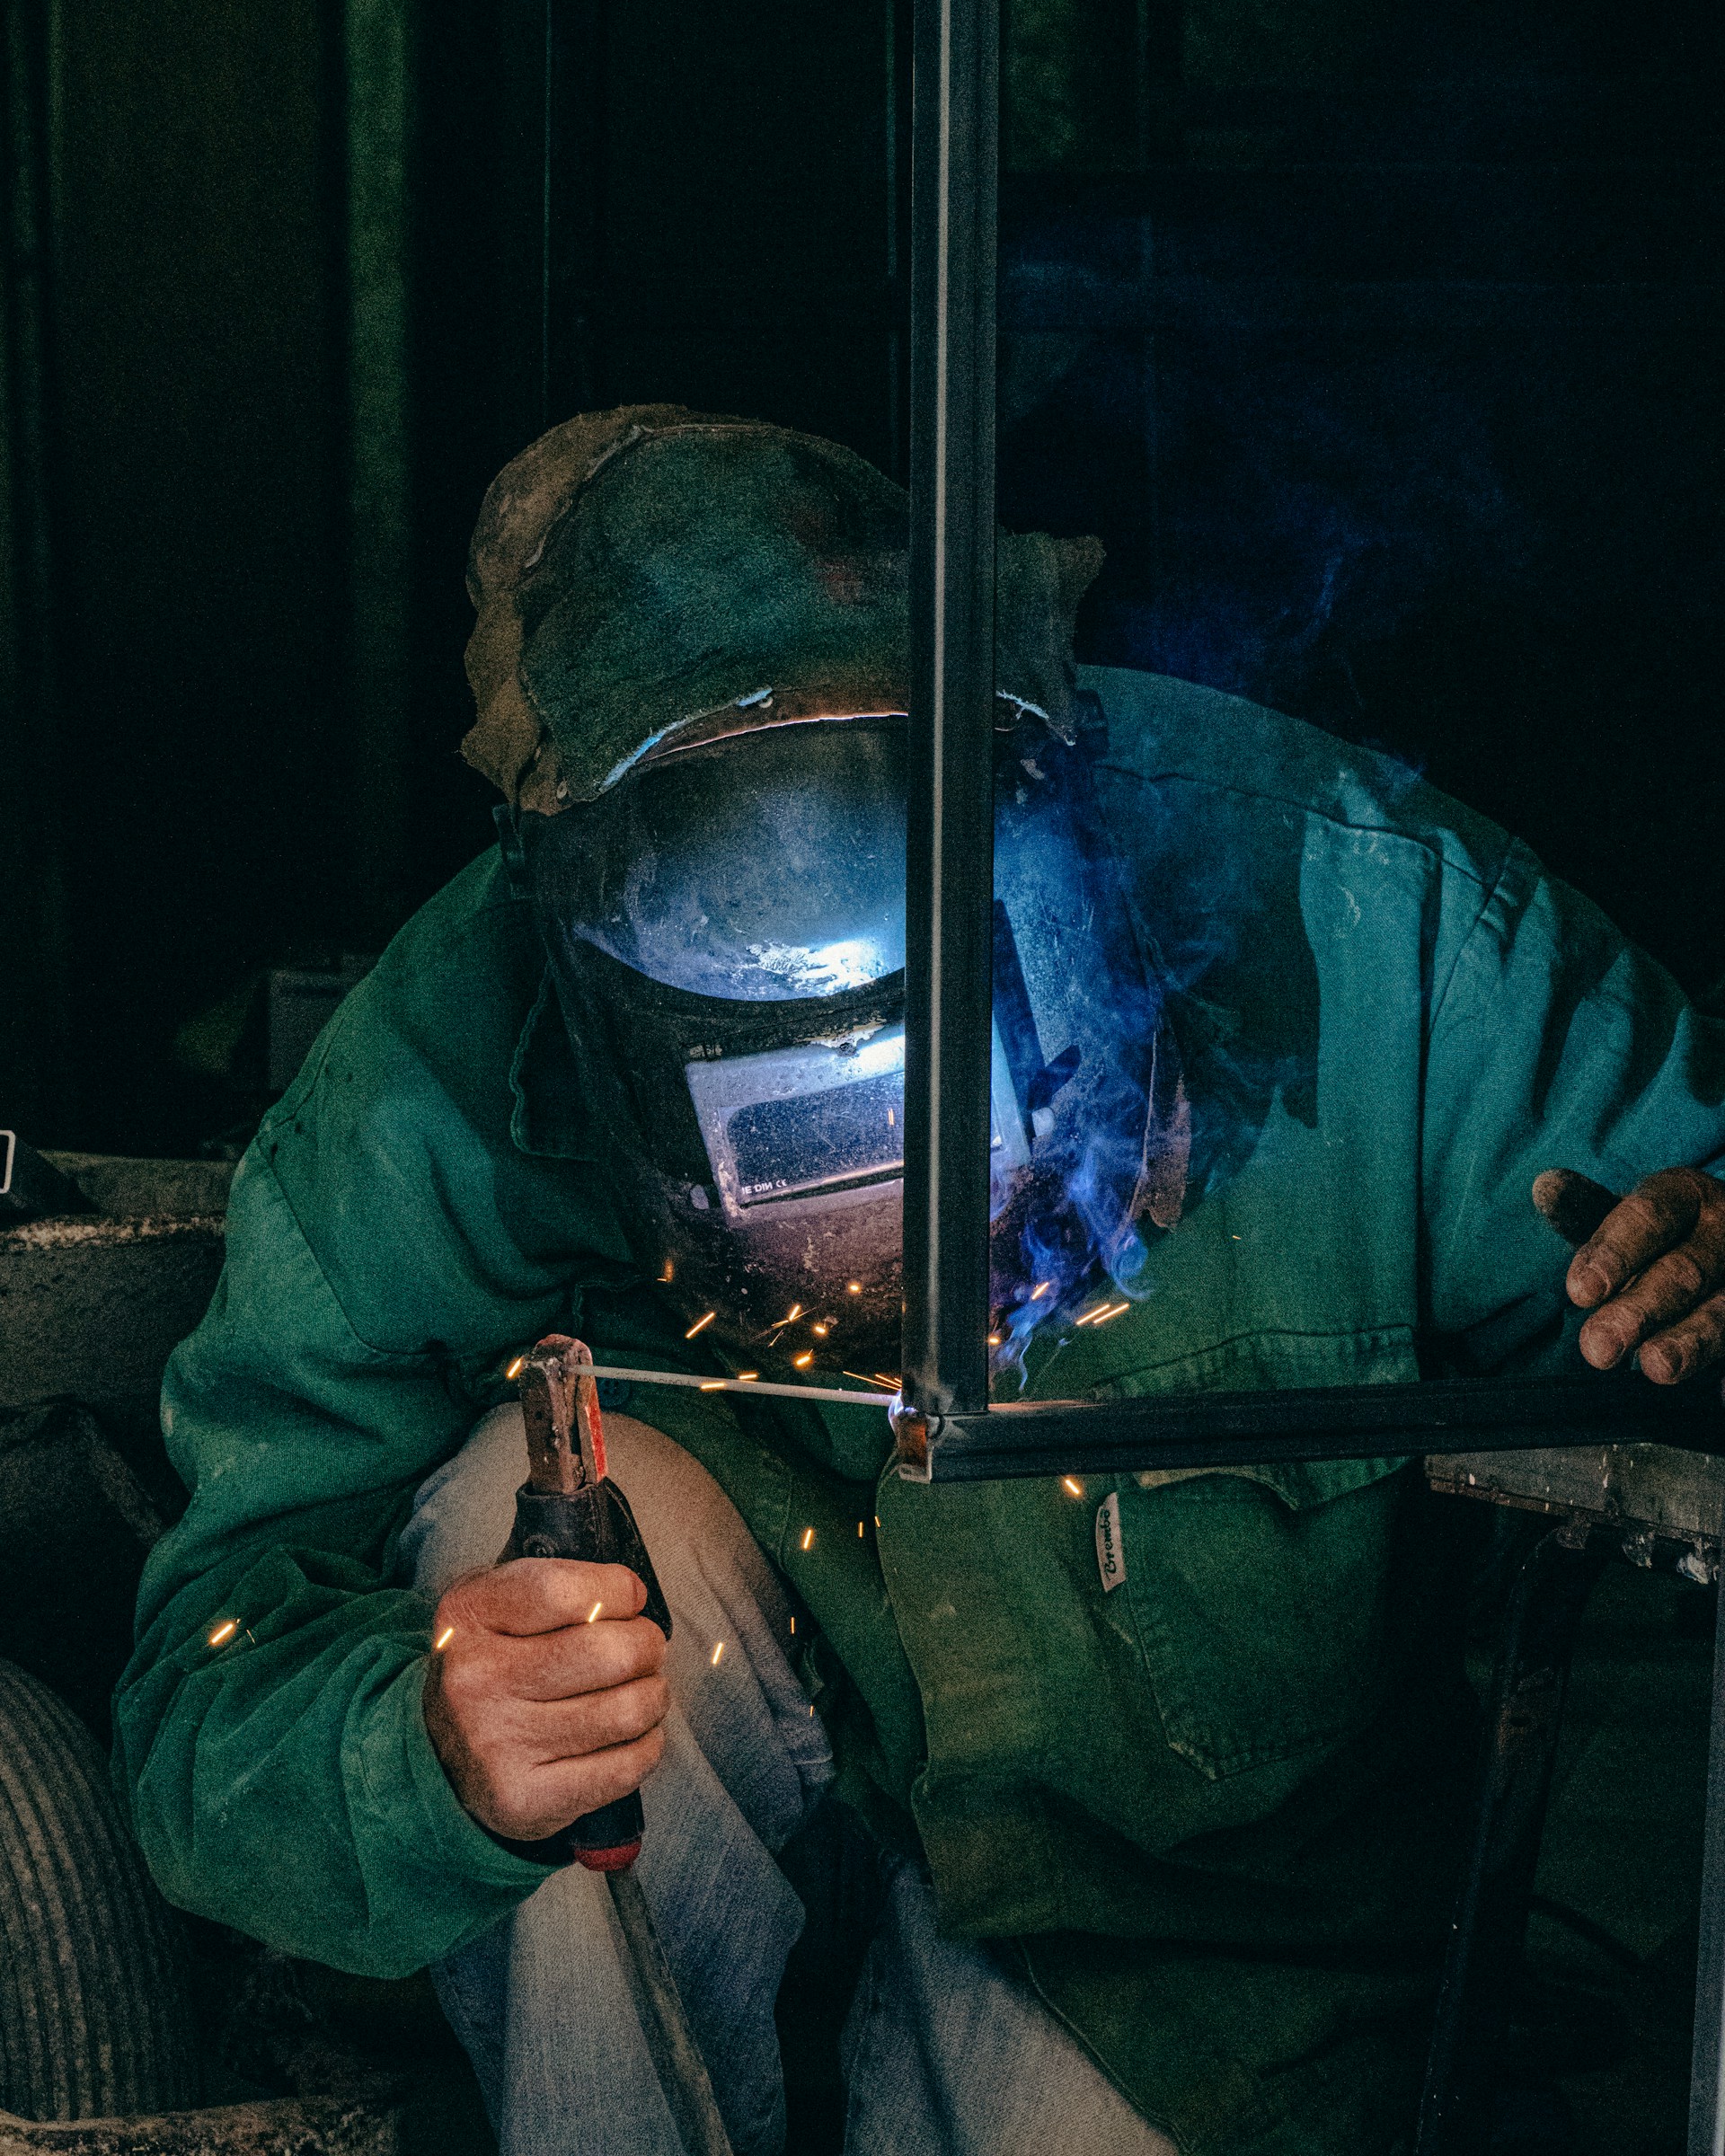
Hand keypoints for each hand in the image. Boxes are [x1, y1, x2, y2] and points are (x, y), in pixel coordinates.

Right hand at [423, 1558, 668, 1841]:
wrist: (439, 1753)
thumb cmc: (492, 1663)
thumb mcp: (500, 1601)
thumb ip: (561, 1583)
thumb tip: (634, 1593)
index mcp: (469, 1617)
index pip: (565, 1591)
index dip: (616, 1591)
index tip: (628, 1599)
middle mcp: (477, 1681)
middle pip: (611, 1653)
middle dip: (647, 1646)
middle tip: (644, 1649)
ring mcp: (498, 1745)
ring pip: (627, 1711)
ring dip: (653, 1695)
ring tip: (641, 1689)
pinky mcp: (525, 1800)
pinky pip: (624, 1768)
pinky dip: (646, 1745)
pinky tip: (631, 1734)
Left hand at [1533, 1167, 1724, 1384]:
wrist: (1719, 1241)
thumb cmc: (1658, 1234)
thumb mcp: (1628, 1214)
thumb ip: (1586, 1209)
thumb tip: (1545, 1188)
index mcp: (1686, 1196)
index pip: (1648, 1217)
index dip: (1613, 1253)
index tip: (1578, 1292)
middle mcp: (1724, 1231)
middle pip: (1683, 1272)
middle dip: (1640, 1311)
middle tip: (1599, 1348)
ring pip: (1722, 1312)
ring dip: (1688, 1342)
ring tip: (1655, 1368)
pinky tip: (1721, 1394)